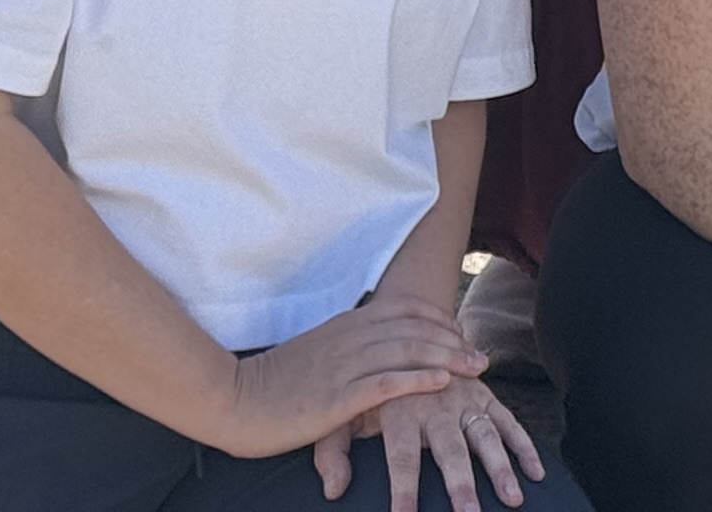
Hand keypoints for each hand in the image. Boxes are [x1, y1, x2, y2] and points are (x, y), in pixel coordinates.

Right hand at [221, 297, 481, 462]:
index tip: (459, 333)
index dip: (438, 319)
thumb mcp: (314, 356)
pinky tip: (441, 383)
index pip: (403, 311)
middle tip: (480, 355)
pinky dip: (418, 380)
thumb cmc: (271, 383)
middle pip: (414, 329)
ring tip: (474, 368)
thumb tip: (368, 354)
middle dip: (453, 340)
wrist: (232, 400)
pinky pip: (385, 384)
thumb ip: (343, 350)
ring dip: (447, 358)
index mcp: (345, 326)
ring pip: (407, 352)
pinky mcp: (336, 397)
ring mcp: (343, 366)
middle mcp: (349, 338)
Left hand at [319, 375, 542, 511]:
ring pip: (484, 434)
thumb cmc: (367, 386)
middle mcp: (434, 403)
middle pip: (450, 449)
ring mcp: (463, 396)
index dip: (404, 490)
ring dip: (500, 467)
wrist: (399, 328)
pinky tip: (536, 472)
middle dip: (461, 484)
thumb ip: (334, 451)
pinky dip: (524, 444)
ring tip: (512, 499)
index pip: (402, 458)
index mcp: (398, 409)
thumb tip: (334, 491)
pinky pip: (508, 419)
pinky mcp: (483, 393)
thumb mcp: (342, 412)